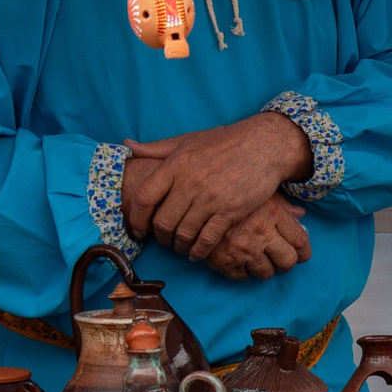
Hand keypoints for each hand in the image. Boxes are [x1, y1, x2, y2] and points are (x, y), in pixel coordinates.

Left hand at [121, 112, 311, 259]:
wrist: (263, 145)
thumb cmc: (224, 141)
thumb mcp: (187, 139)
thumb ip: (156, 148)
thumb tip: (127, 146)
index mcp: (175, 164)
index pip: (144, 197)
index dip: (136, 218)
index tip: (137, 228)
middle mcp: (189, 183)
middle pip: (162, 222)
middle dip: (159, 237)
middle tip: (163, 240)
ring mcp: (210, 199)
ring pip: (183, 234)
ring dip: (179, 245)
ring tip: (180, 246)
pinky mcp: (229, 211)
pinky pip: (207, 240)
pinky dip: (198, 251)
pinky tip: (197, 252)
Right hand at [201, 196, 310, 280]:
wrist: (191, 200)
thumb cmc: (229, 193)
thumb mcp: (258, 191)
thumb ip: (282, 204)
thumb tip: (300, 214)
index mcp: (273, 214)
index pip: (300, 241)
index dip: (304, 251)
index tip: (301, 254)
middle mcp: (261, 233)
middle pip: (288, 261)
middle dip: (287, 264)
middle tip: (281, 261)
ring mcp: (244, 249)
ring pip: (266, 272)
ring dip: (265, 269)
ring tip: (258, 260)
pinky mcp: (226, 261)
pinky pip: (243, 277)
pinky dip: (243, 272)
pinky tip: (239, 261)